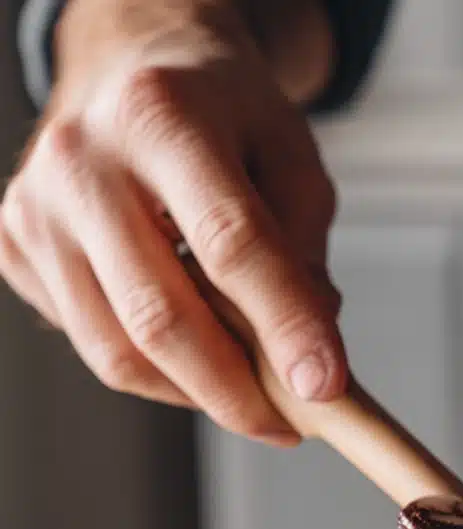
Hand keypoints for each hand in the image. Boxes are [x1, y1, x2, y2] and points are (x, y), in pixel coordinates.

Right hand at [0, 0, 344, 444]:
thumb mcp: (291, 158)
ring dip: (196, 394)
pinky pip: (95, 345)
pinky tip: (196, 351)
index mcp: (163, 116)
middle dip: (235, 393)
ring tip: (250, 394)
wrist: (130, 64)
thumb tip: (306, 357)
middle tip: (288, 426)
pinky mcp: (15, 247)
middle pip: (161, 316)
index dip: (285, 327)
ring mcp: (36, 208)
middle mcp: (82, 159)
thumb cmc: (223, 116)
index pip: (231, 244)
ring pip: (118, 352)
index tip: (327, 388)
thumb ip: (303, 251)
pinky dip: (157, 373)